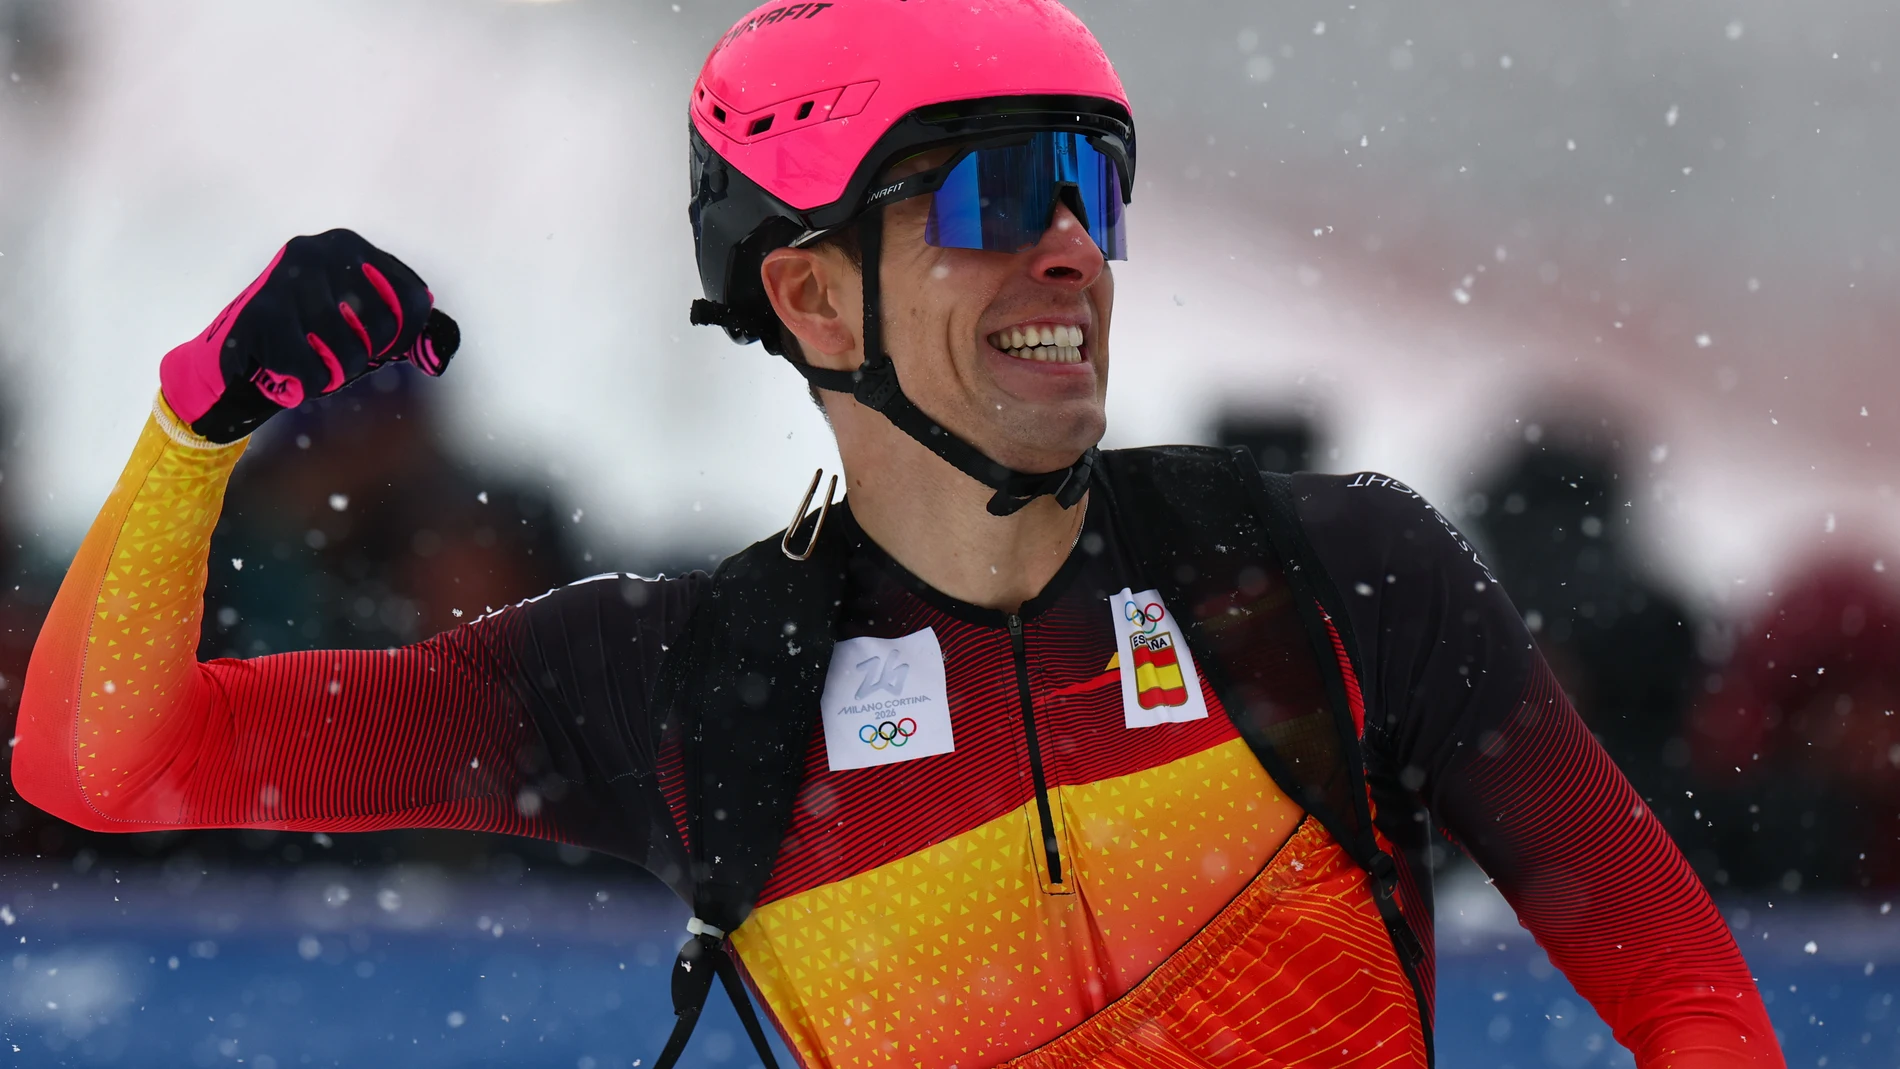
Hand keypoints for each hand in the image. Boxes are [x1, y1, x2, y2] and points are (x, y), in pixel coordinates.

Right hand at [159, 229, 459, 442]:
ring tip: (319, 364)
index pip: (411, 298)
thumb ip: (409, 328)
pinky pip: (311, 370)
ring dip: (337, 373)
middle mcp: (317, 252)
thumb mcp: (363, 318)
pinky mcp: (262, 315)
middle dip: (367, 356)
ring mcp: (286, 280)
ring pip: (347, 352)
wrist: (238, 349)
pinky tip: (294, 372)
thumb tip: (440, 359)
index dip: (407, 335)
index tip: (388, 347)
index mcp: (350, 246)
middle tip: (342, 356)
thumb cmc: (313, 332)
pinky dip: (309, 383)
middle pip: (381, 327)